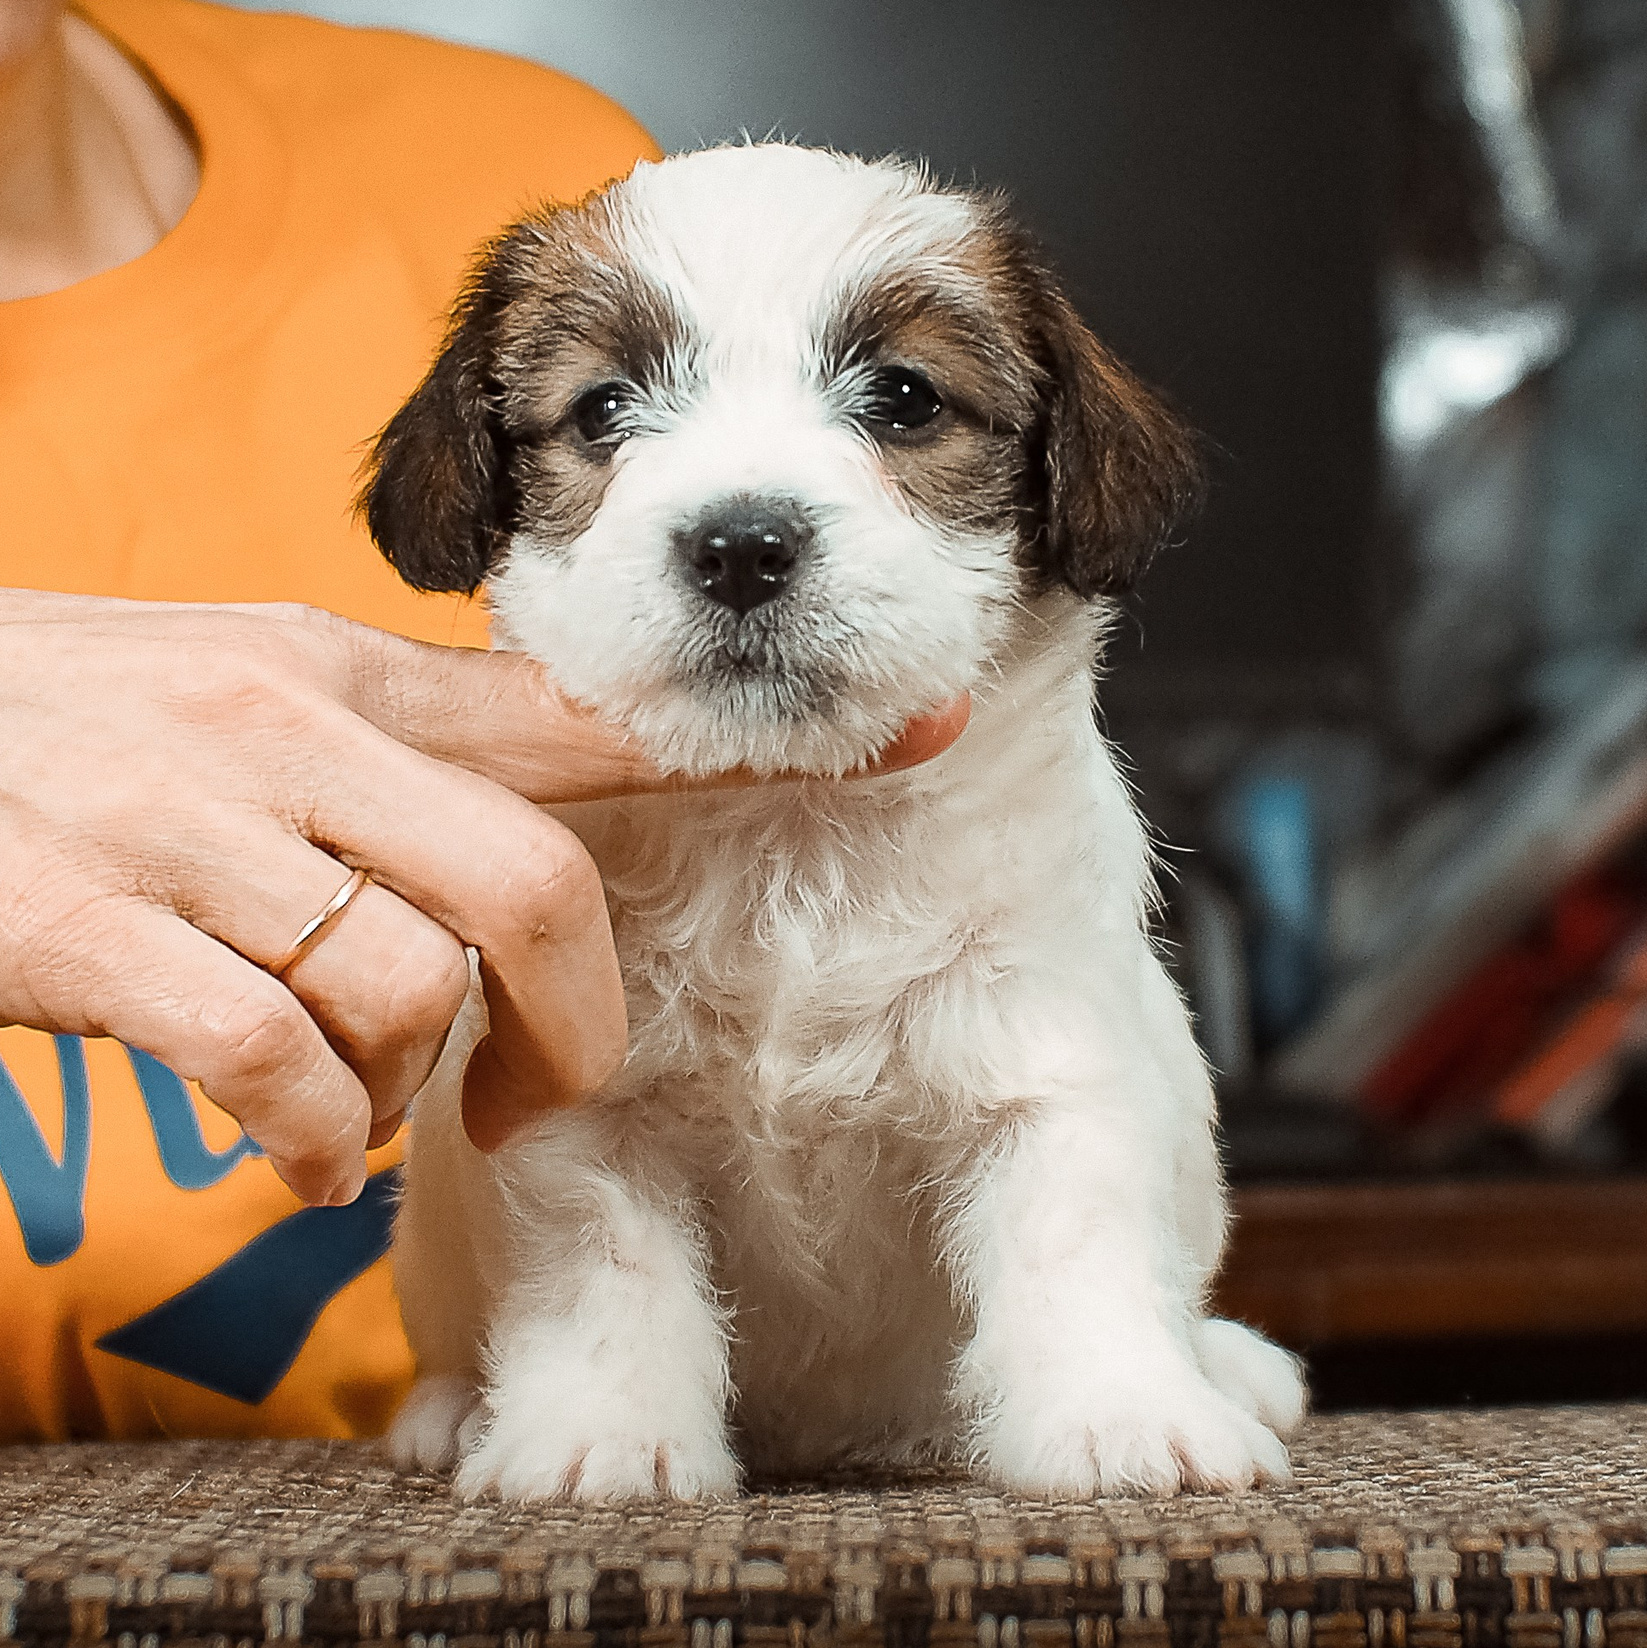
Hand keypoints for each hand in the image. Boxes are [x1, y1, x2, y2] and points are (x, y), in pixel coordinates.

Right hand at [0, 592, 967, 1203]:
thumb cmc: (58, 724)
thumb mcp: (247, 697)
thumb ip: (396, 751)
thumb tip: (531, 844)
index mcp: (340, 673)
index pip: (587, 711)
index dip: (753, 743)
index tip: (916, 728)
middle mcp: (286, 728)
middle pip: (535, 888)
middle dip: (577, 1018)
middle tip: (551, 1095)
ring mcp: (186, 825)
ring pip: (409, 985)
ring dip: (410, 1088)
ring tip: (357, 1109)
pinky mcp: (81, 928)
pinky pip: (272, 1060)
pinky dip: (304, 1135)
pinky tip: (279, 1149)